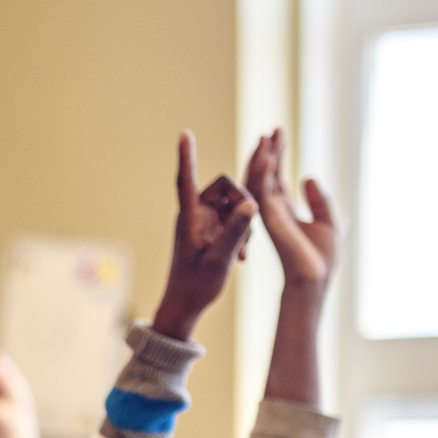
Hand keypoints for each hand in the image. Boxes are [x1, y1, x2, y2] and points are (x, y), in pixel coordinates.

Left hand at [151, 131, 257, 340]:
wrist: (186, 305)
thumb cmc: (195, 286)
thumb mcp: (219, 260)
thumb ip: (235, 232)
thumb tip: (252, 203)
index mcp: (189, 217)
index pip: (185, 180)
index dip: (187, 156)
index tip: (184, 133)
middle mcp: (196, 214)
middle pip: (227, 187)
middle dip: (242, 205)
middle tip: (245, 235)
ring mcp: (206, 222)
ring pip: (235, 204)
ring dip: (244, 225)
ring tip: (240, 254)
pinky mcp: (214, 230)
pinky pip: (236, 219)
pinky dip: (242, 235)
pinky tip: (241, 259)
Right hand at [245, 127, 335, 288]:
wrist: (314, 277)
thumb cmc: (321, 258)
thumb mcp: (328, 222)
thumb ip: (319, 200)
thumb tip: (309, 177)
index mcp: (285, 211)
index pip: (278, 179)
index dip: (278, 157)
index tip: (278, 135)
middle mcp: (273, 211)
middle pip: (266, 175)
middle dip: (268, 152)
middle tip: (271, 130)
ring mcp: (268, 214)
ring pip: (259, 180)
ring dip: (262, 158)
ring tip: (267, 137)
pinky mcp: (268, 218)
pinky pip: (261, 191)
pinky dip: (263, 172)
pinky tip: (268, 155)